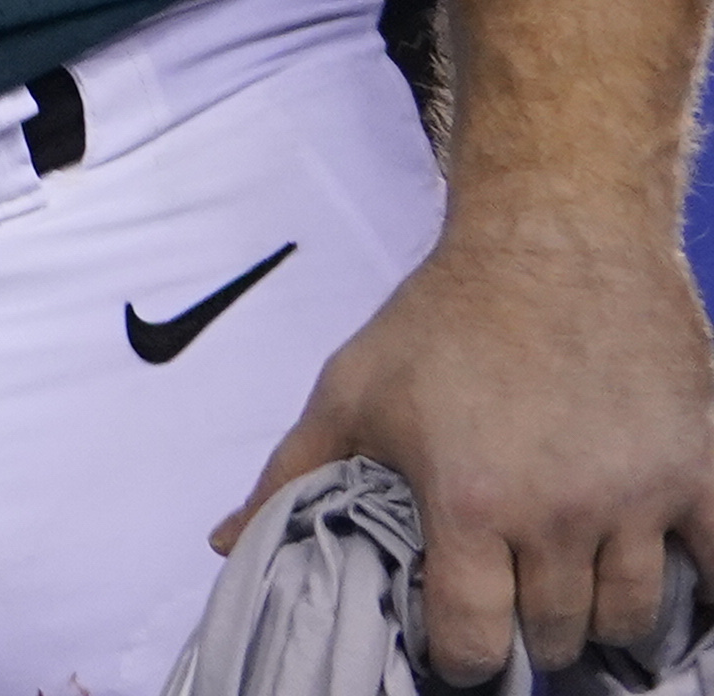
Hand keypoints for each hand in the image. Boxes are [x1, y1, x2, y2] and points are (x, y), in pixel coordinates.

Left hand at [231, 215, 713, 676]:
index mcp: (470, 498)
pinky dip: (696, 592)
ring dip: (602, 619)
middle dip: (532, 637)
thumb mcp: (353, 389)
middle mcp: (560, 510)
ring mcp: (639, 496)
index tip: (460, 649)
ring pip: (631, 615)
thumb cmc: (446, 316)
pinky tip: (664, 582)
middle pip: (555, 632)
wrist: (557, 240)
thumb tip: (227, 541)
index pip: (474, 636)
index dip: (463, 657)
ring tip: (573, 592)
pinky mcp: (703, 473)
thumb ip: (293, 474)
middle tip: (516, 612)